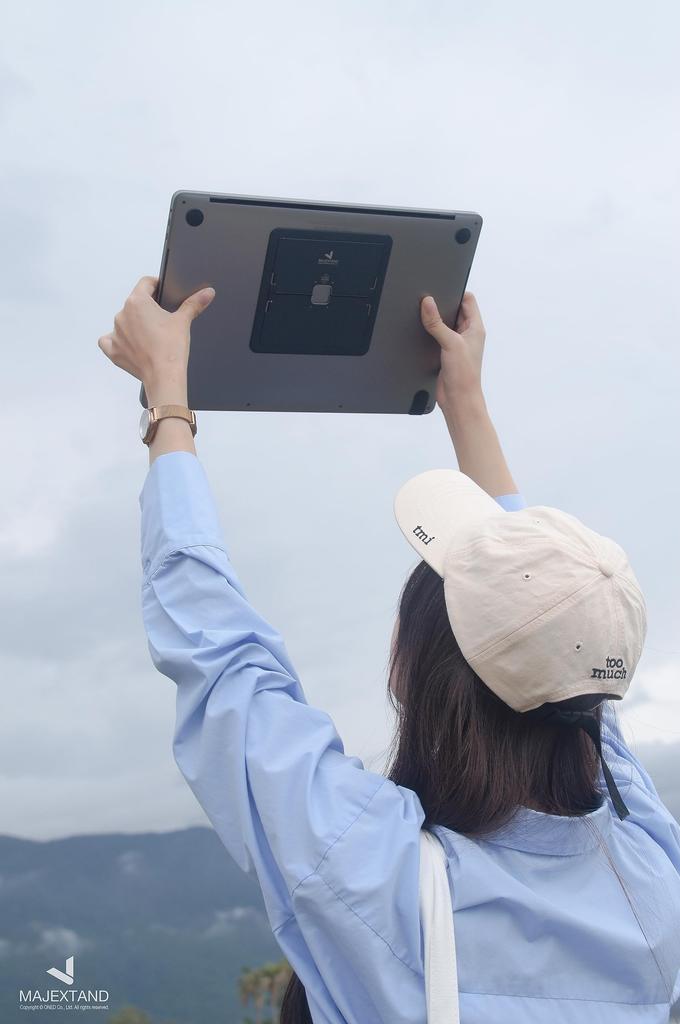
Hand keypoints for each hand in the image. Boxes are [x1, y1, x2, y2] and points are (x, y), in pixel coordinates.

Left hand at [98, 276, 215, 398]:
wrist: (164, 376)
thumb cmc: (171, 348)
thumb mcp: (184, 321)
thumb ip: (194, 303)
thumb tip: (207, 293)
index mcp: (137, 302)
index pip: (146, 283)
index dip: (157, 286)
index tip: (163, 292)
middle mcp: (122, 314)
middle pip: (135, 303)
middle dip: (147, 309)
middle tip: (162, 321)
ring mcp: (115, 333)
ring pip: (124, 322)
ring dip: (134, 325)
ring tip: (151, 337)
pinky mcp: (113, 350)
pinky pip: (109, 341)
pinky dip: (118, 341)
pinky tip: (129, 344)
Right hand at [420, 291, 484, 412]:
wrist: (459, 400)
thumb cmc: (464, 375)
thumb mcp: (450, 343)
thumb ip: (437, 322)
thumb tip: (428, 303)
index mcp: (475, 328)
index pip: (468, 300)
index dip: (455, 292)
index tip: (441, 288)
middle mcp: (467, 334)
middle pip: (454, 310)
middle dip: (442, 305)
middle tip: (428, 301)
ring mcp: (457, 343)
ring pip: (445, 324)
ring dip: (435, 320)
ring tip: (424, 317)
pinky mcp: (446, 353)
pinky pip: (437, 337)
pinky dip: (430, 333)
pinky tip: (422, 334)